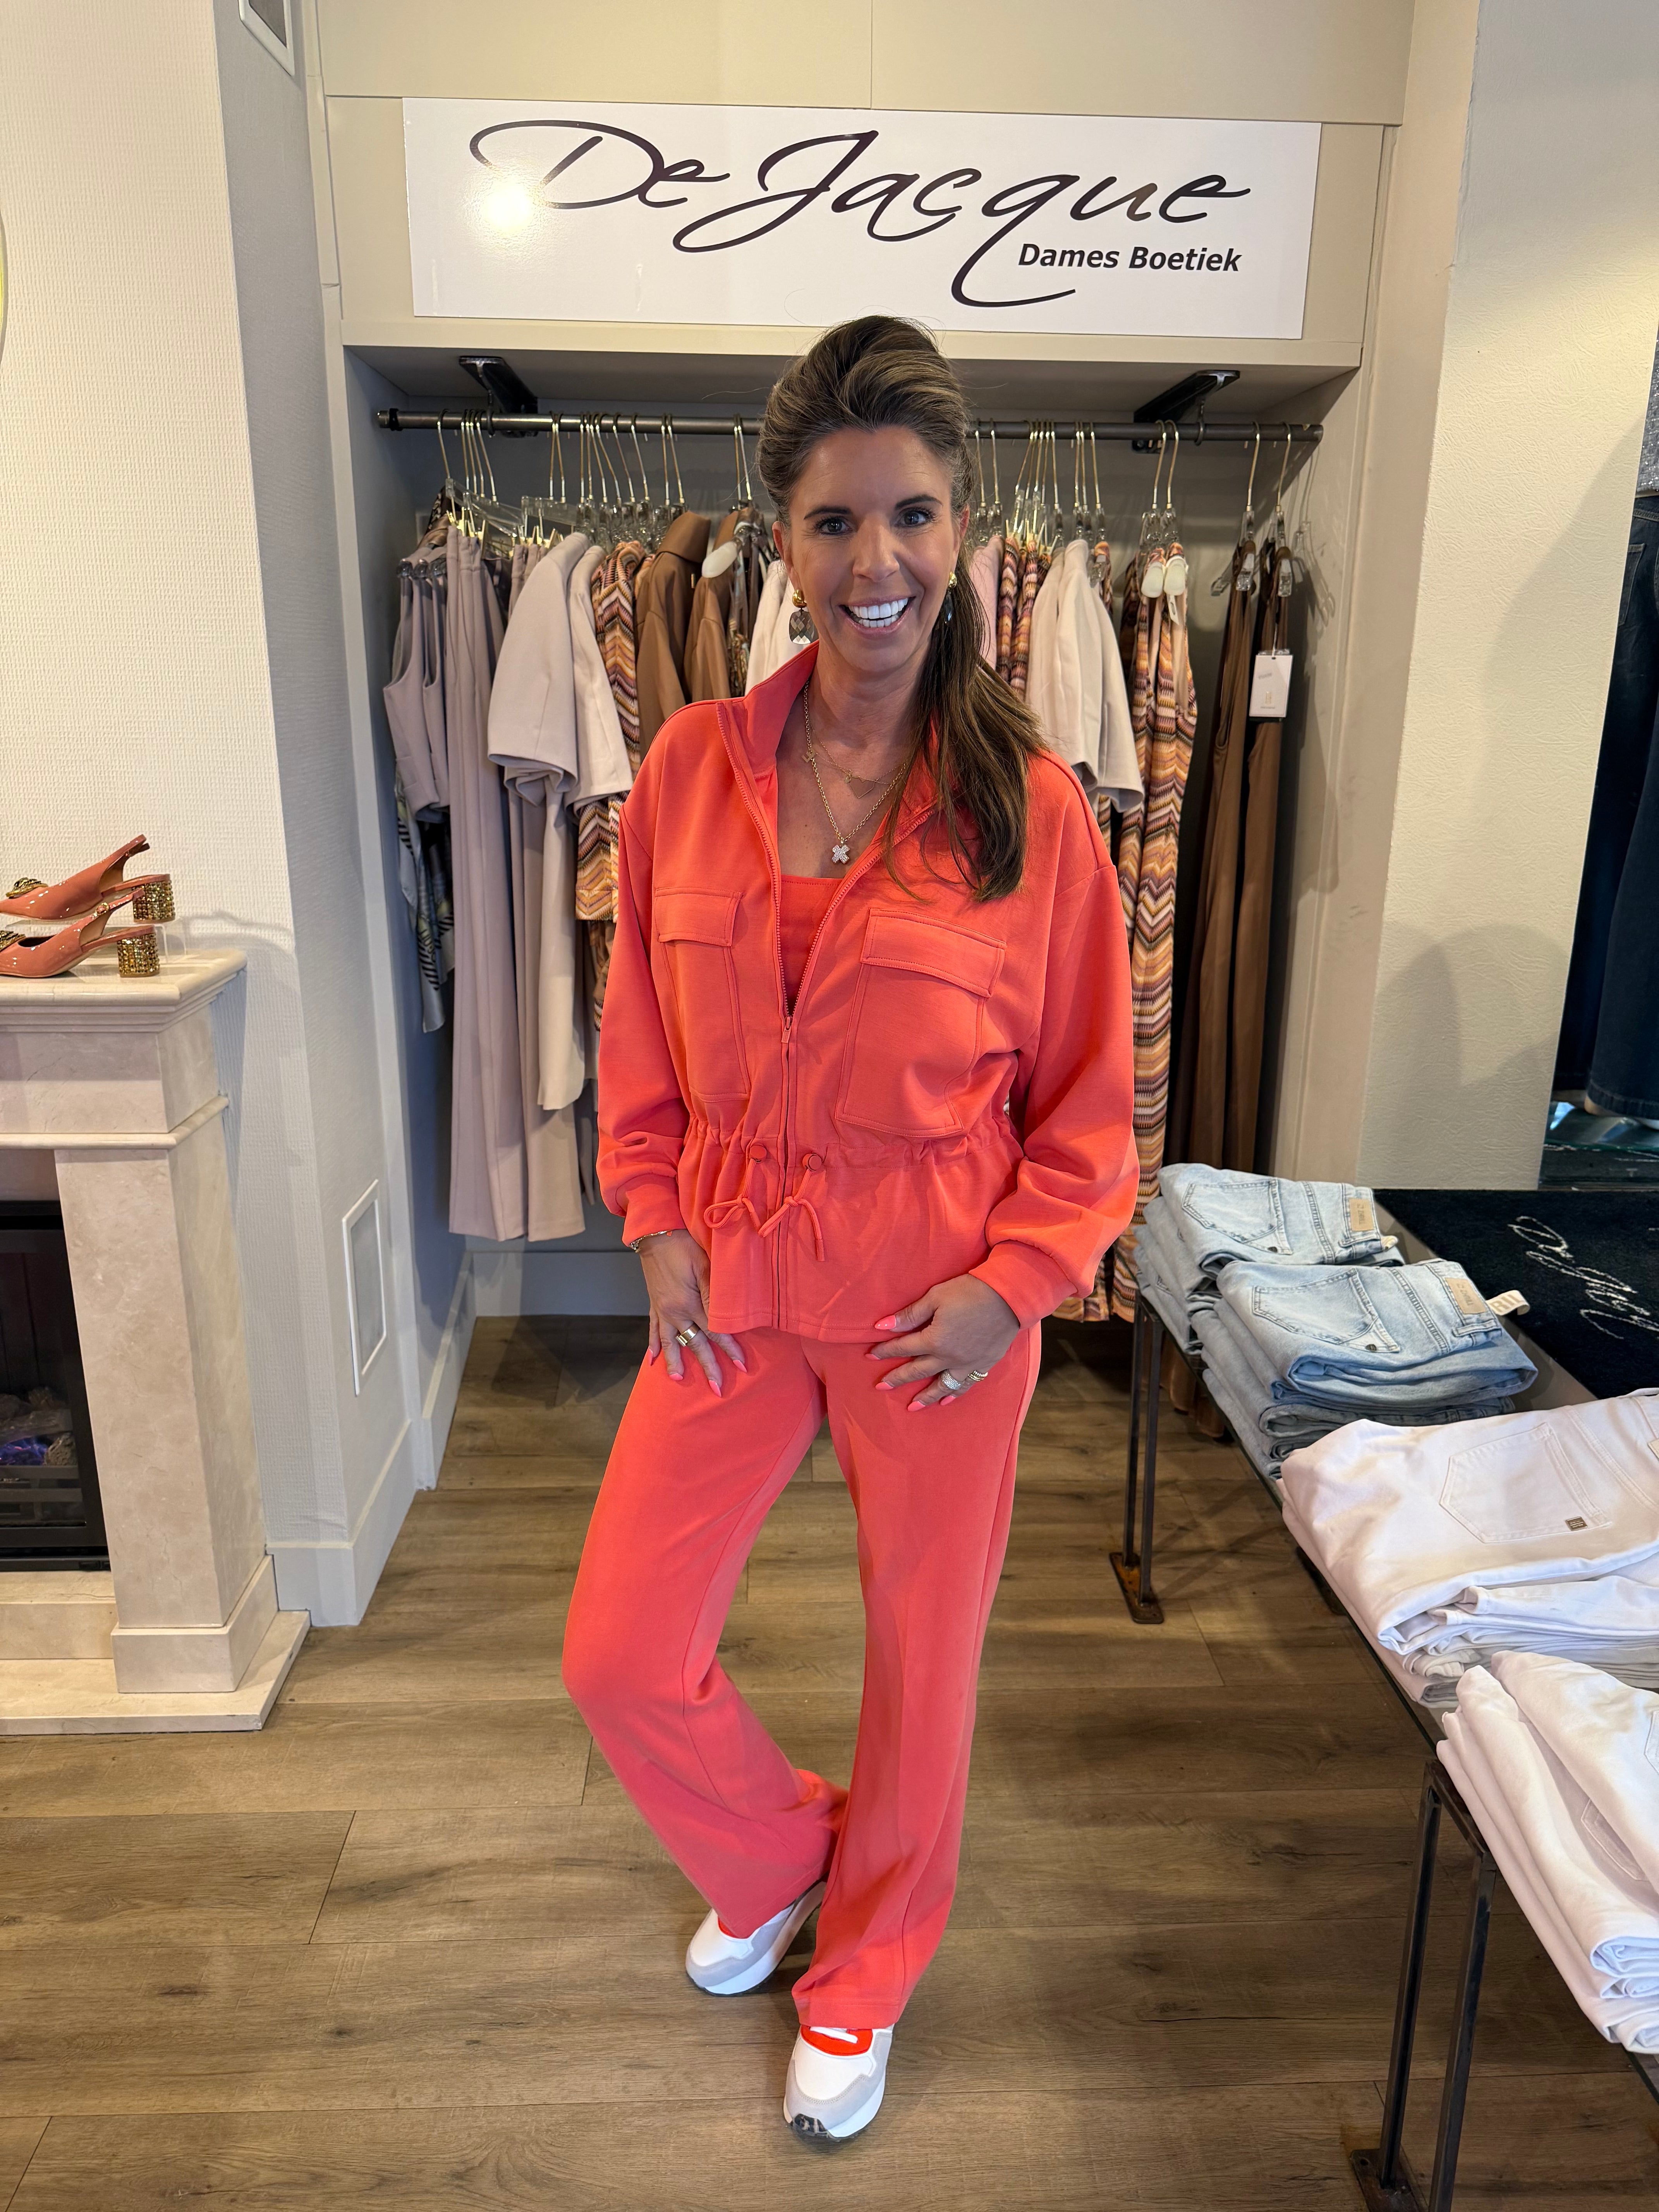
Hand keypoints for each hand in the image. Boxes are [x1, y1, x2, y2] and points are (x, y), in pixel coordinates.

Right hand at [640, 1230, 746, 1394]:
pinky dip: (653, 1344)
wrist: (656, 1232)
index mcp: (690, 1303)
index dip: (730, 1349)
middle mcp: (674, 1312)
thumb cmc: (684, 1246)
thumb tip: (725, 1319)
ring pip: (671, 1342)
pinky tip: (651, 1359)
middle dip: (708, 1366)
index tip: (742, 1366)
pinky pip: (652, 1328)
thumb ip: (714, 1295)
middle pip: (695, 1343)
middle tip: (718, 1389)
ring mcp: (662, 1309)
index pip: (715, 1331)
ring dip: (675, 1362)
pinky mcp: (654, 1303)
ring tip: (678, 1379)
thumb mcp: (704, 1267)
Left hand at [868, 1274, 1019, 1408]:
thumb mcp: (936, 1297)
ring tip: (912, 1406)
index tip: (870, 1354)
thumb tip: (882, 1326)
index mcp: (934, 1339)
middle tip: (880, 1386)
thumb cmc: (970, 1291)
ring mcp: (966, 1363)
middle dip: (897, 1378)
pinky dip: (954, 1393)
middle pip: (917, 1370)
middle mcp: (948, 1357)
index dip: (885, 1350)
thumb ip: (910, 1315)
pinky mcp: (983, 1363)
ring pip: (941, 1385)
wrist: (1008, 1297)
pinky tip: (946, 1400)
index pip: (903, 1347)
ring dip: (925, 1396)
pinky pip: (965, 1384)